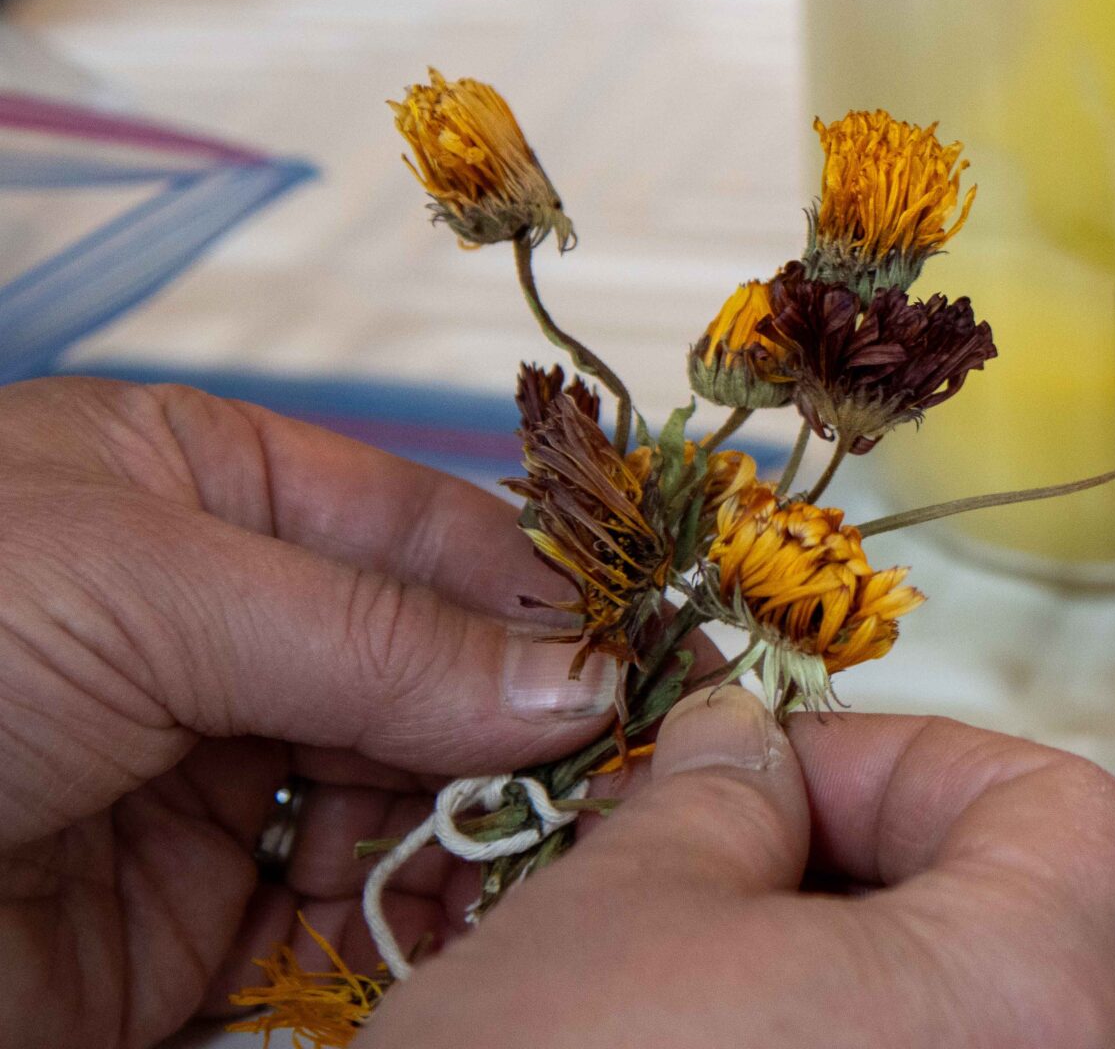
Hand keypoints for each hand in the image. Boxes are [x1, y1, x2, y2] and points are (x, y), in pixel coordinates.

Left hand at [0, 377, 619, 1047]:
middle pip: (438, 676)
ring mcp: (204, 779)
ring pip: (410, 806)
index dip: (544, 593)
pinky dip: (409, 938)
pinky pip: (343, 924)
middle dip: (523, 733)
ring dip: (479, 844)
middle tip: (615, 789)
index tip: (651, 662)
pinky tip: (443, 941)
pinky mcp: (181, 929)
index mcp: (199, 487)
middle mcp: (217, 627)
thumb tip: (575, 681)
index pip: (428, 530)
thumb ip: (377, 637)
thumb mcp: (149, 585)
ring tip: (523, 876)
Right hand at [367, 695, 1114, 1048]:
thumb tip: (745, 751)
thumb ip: (720, 801)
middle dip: (916, 898)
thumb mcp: (612, 916)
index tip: (778, 781)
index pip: (1064, 814)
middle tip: (757, 889)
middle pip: (1072, 957)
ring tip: (757, 1009)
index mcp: (1028, 997)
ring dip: (914, 1016)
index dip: (910, 767)